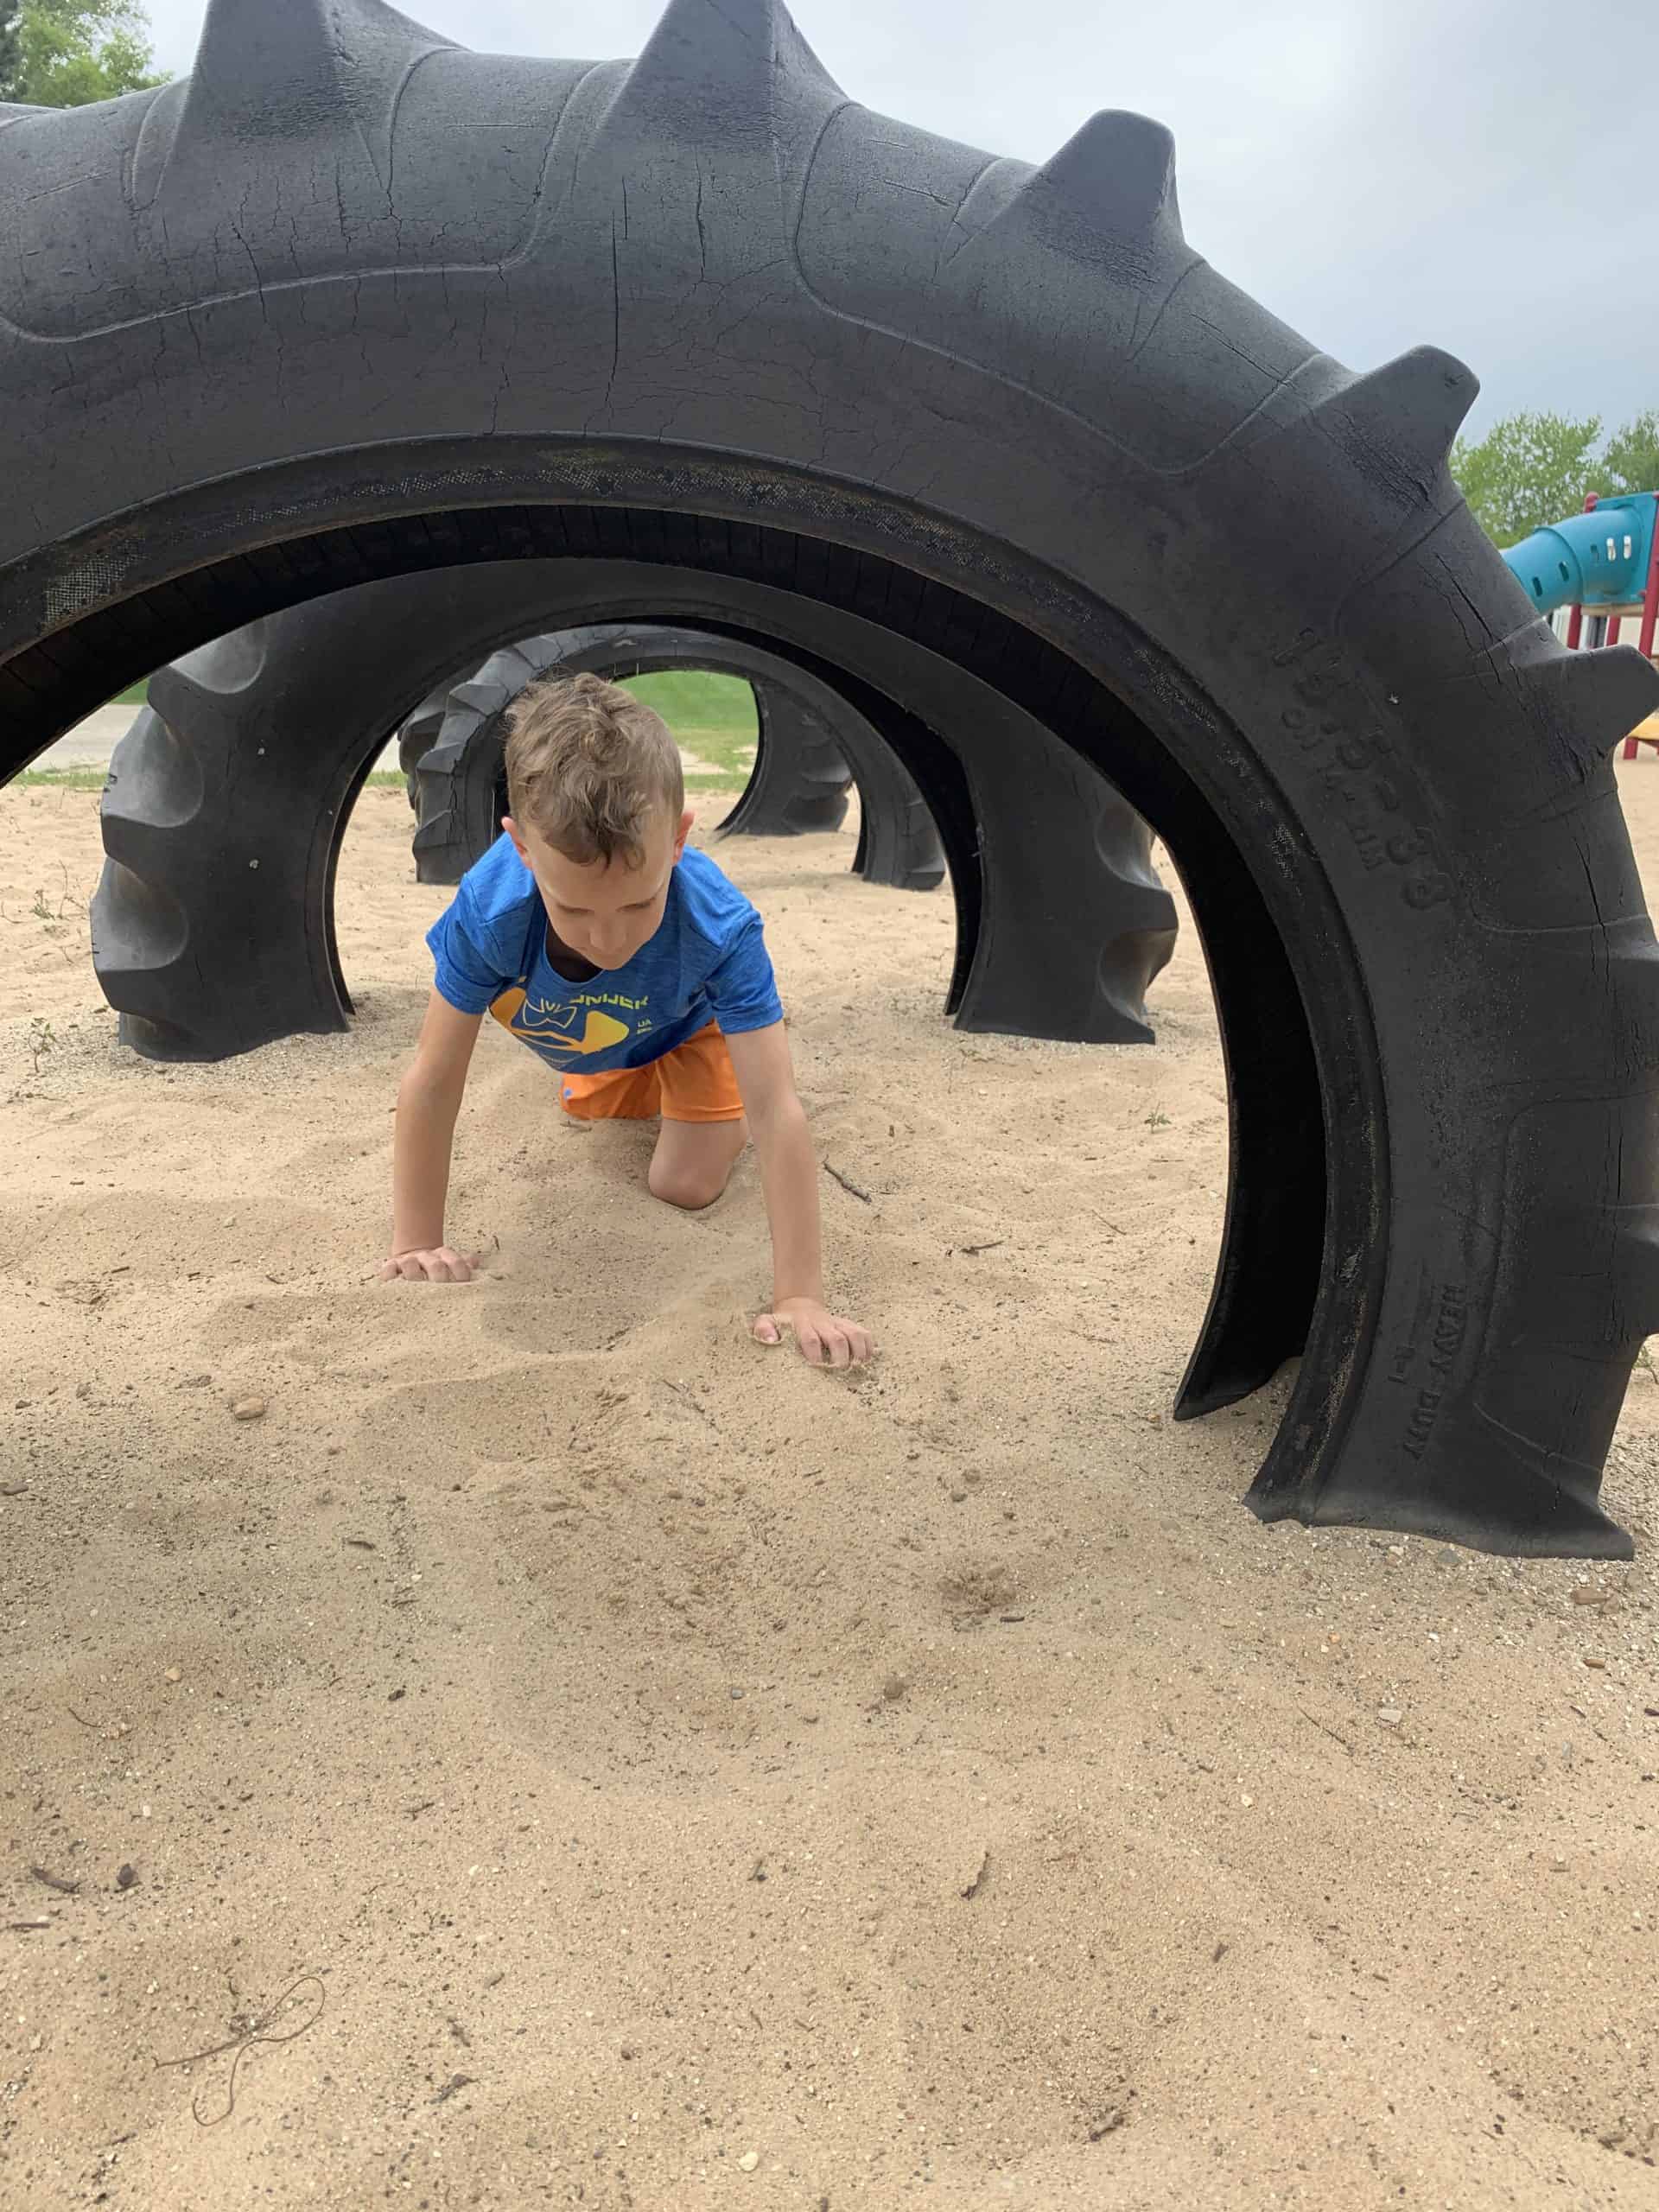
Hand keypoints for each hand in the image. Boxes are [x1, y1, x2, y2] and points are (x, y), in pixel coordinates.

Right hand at [378, 1245, 482, 1283]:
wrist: (413, 1255)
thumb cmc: (436, 1268)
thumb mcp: (451, 1264)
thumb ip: (464, 1265)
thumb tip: (475, 1262)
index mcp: (444, 1255)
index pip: (455, 1261)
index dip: (461, 1272)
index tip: (464, 1284)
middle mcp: (426, 1256)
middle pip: (435, 1264)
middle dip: (440, 1278)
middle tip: (443, 1292)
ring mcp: (407, 1261)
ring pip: (410, 1264)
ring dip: (414, 1276)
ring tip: (418, 1291)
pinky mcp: (390, 1266)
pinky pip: (387, 1269)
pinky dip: (389, 1276)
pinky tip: (393, 1285)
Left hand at [753, 1297, 872, 1367]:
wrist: (799, 1306)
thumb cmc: (783, 1324)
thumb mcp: (767, 1322)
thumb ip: (764, 1328)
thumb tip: (770, 1339)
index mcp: (802, 1325)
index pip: (810, 1338)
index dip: (814, 1353)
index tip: (816, 1368)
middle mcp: (822, 1323)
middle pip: (837, 1338)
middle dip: (841, 1357)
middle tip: (840, 1374)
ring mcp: (838, 1324)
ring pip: (854, 1334)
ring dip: (858, 1352)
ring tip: (857, 1369)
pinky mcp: (849, 1325)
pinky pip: (864, 1333)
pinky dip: (868, 1347)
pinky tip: (866, 1361)